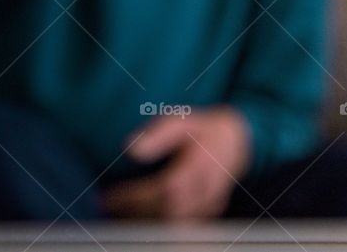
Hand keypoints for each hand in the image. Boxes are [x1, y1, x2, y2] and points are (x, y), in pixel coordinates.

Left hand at [102, 107, 250, 219]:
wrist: (237, 141)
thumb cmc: (203, 130)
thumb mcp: (182, 121)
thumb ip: (159, 134)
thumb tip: (131, 149)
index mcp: (200, 166)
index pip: (166, 189)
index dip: (135, 197)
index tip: (109, 196)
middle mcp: (208, 189)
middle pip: (169, 212)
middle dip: (136, 212)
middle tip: (110, 205)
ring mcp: (211, 203)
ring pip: (176, 223)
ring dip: (146, 220)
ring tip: (121, 211)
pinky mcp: (210, 212)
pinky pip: (183, 225)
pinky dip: (160, 223)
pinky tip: (141, 216)